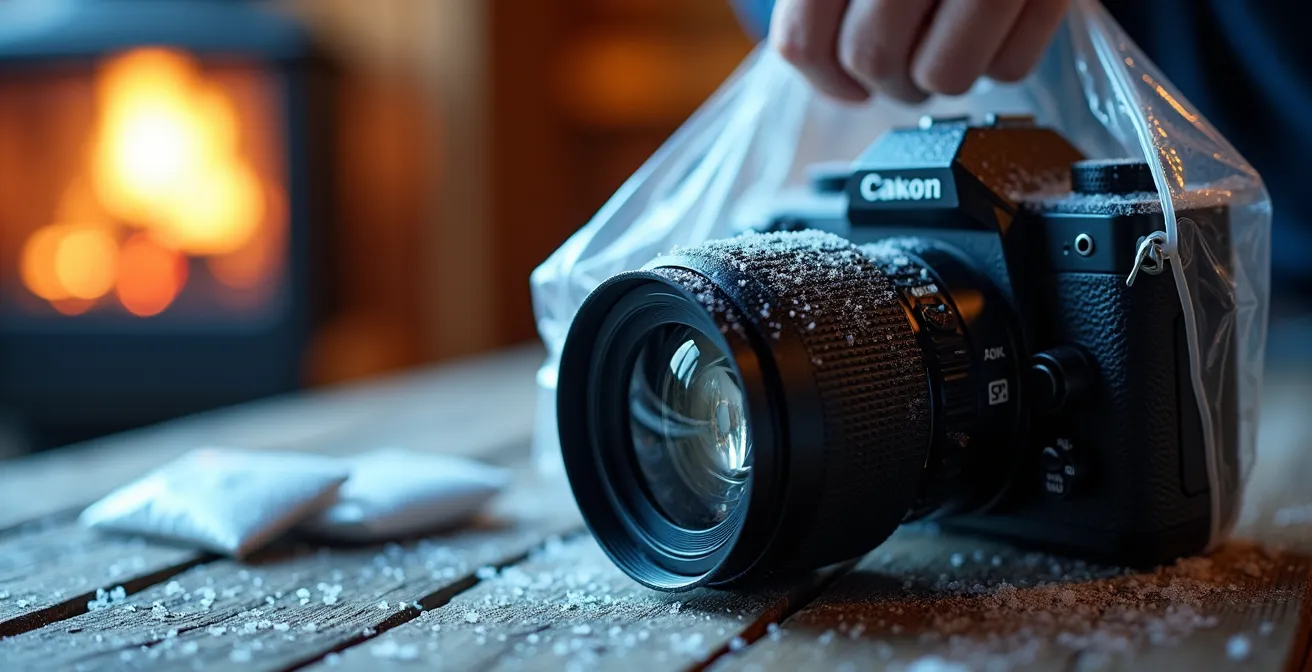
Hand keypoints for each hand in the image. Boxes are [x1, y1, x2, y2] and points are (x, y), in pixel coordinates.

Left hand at [768, 0, 1069, 103]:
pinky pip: (1009, 67)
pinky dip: (999, 59)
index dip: (822, 77)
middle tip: (904, 60)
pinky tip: (995, 23)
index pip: (807, 40)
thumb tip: (830, 74)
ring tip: (950, 40)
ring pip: (941, 77)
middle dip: (887, 78)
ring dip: (941, 74)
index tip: (844, 84)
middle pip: (873, 60)